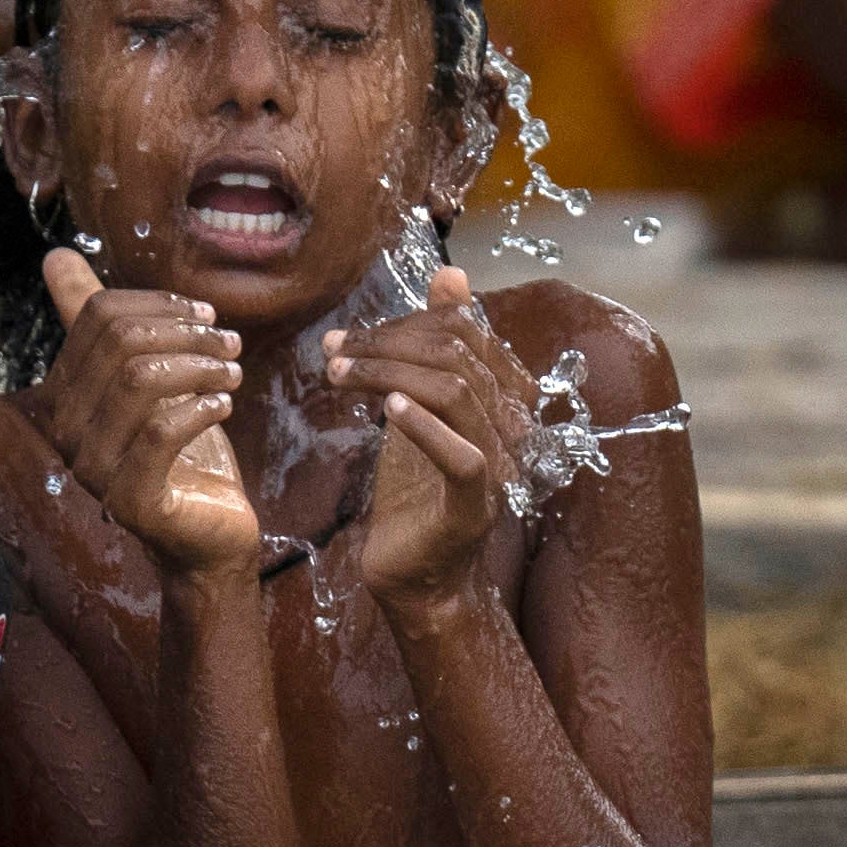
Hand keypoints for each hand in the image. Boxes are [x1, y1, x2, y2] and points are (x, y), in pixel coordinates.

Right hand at [37, 249, 261, 573]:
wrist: (209, 532)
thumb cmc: (182, 450)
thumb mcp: (149, 376)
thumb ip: (100, 324)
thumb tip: (54, 256)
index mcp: (63, 394)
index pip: (99, 316)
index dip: (159, 304)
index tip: (205, 315)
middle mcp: (66, 432)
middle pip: (120, 344)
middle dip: (185, 333)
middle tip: (230, 342)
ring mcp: (93, 469)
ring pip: (140, 381)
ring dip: (200, 366)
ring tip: (233, 372)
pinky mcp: (130, 501)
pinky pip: (161, 431)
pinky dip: (202, 407)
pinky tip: (224, 406)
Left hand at [321, 271, 534, 597]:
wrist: (413, 573)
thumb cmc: (416, 489)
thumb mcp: (417, 403)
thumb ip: (433, 345)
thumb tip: (451, 273)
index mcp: (504, 396)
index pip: (465, 331)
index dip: (403, 323)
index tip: (344, 339)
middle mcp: (513, 425)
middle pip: (458, 353)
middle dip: (386, 343)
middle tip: (333, 353)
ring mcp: (501, 466)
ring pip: (457, 391)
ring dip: (389, 373)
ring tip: (340, 375)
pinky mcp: (476, 506)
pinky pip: (464, 456)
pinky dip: (424, 426)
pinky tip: (386, 411)